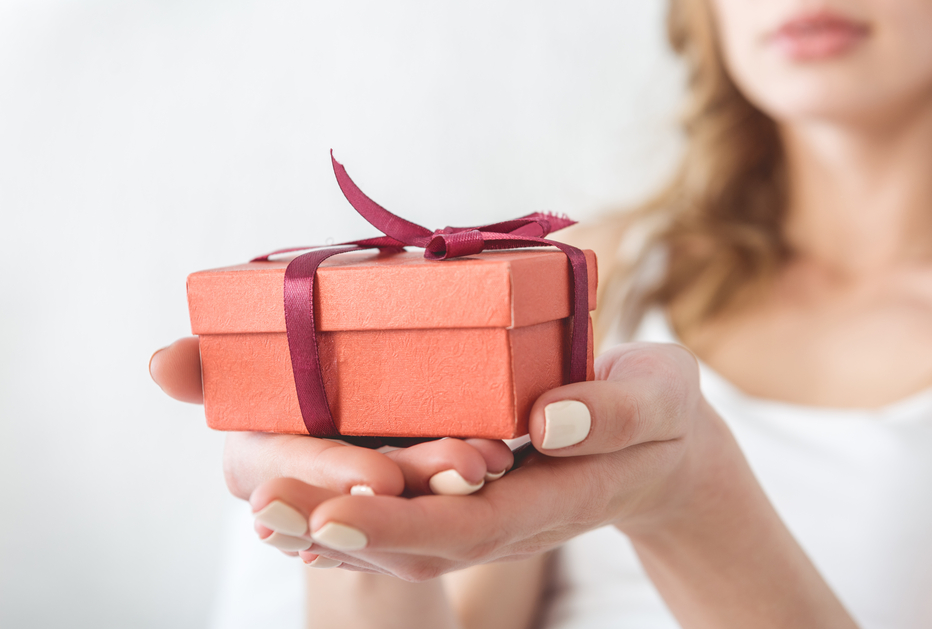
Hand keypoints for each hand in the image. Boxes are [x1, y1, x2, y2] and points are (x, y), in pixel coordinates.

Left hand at [194, 342, 711, 576]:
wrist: (660, 451)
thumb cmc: (660, 417)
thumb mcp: (661, 400)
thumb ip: (615, 411)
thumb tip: (545, 418)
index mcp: (552, 496)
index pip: (471, 525)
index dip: (401, 523)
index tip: (336, 514)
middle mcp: (506, 516)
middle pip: (415, 543)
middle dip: (337, 530)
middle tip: (264, 506)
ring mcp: (484, 512)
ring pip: (399, 537)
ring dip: (325, 528)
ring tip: (258, 506)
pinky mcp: (469, 497)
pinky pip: (402, 517)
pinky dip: (344, 517)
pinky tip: (296, 504)